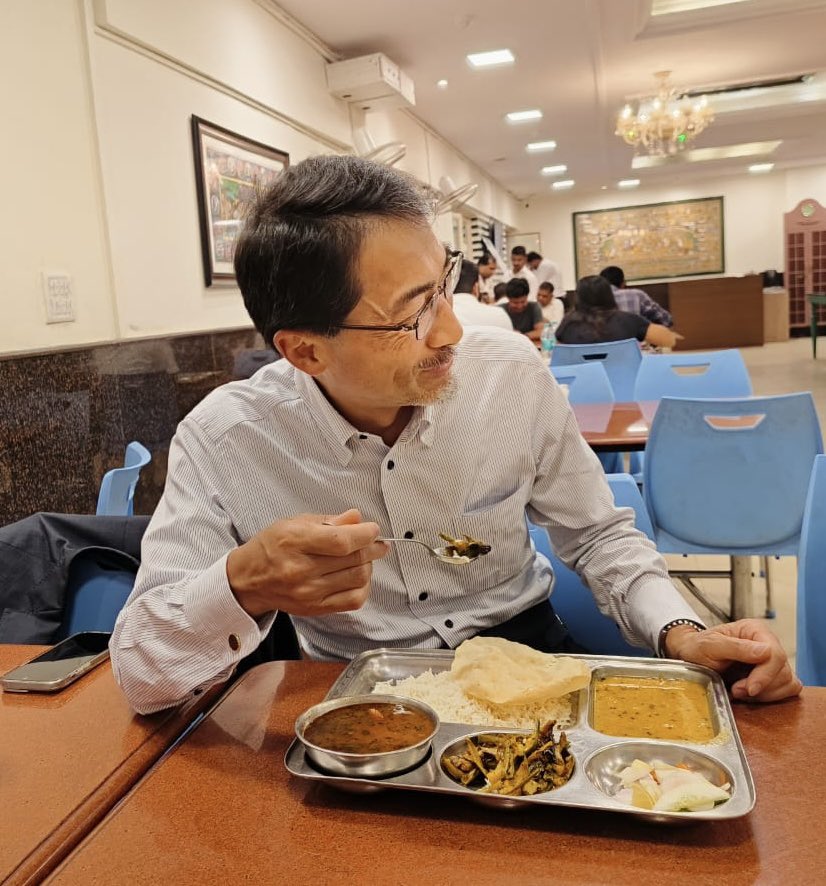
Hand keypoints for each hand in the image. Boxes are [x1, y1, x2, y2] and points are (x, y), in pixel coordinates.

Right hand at [226, 509, 387, 617]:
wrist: (249, 579)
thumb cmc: (271, 547)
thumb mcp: (294, 523)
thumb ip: (328, 521)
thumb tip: (356, 518)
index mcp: (295, 542)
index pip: (341, 541)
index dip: (364, 535)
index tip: (373, 529)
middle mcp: (301, 569)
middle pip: (353, 559)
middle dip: (372, 548)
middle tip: (377, 542)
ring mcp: (309, 592)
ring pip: (357, 578)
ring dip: (369, 566)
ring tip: (364, 558)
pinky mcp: (315, 608)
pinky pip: (353, 600)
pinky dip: (363, 587)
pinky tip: (358, 577)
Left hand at [665, 619, 801, 702]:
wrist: (690, 658)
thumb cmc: (698, 648)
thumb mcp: (709, 645)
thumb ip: (736, 647)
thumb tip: (766, 651)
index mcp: (755, 630)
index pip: (775, 655)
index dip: (765, 675)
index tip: (748, 689)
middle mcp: (767, 644)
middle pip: (783, 671)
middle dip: (761, 686)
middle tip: (737, 690)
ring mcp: (771, 662)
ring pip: (787, 682)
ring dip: (765, 693)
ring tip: (740, 691)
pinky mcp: (772, 677)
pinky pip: (787, 690)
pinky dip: (772, 697)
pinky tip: (751, 695)